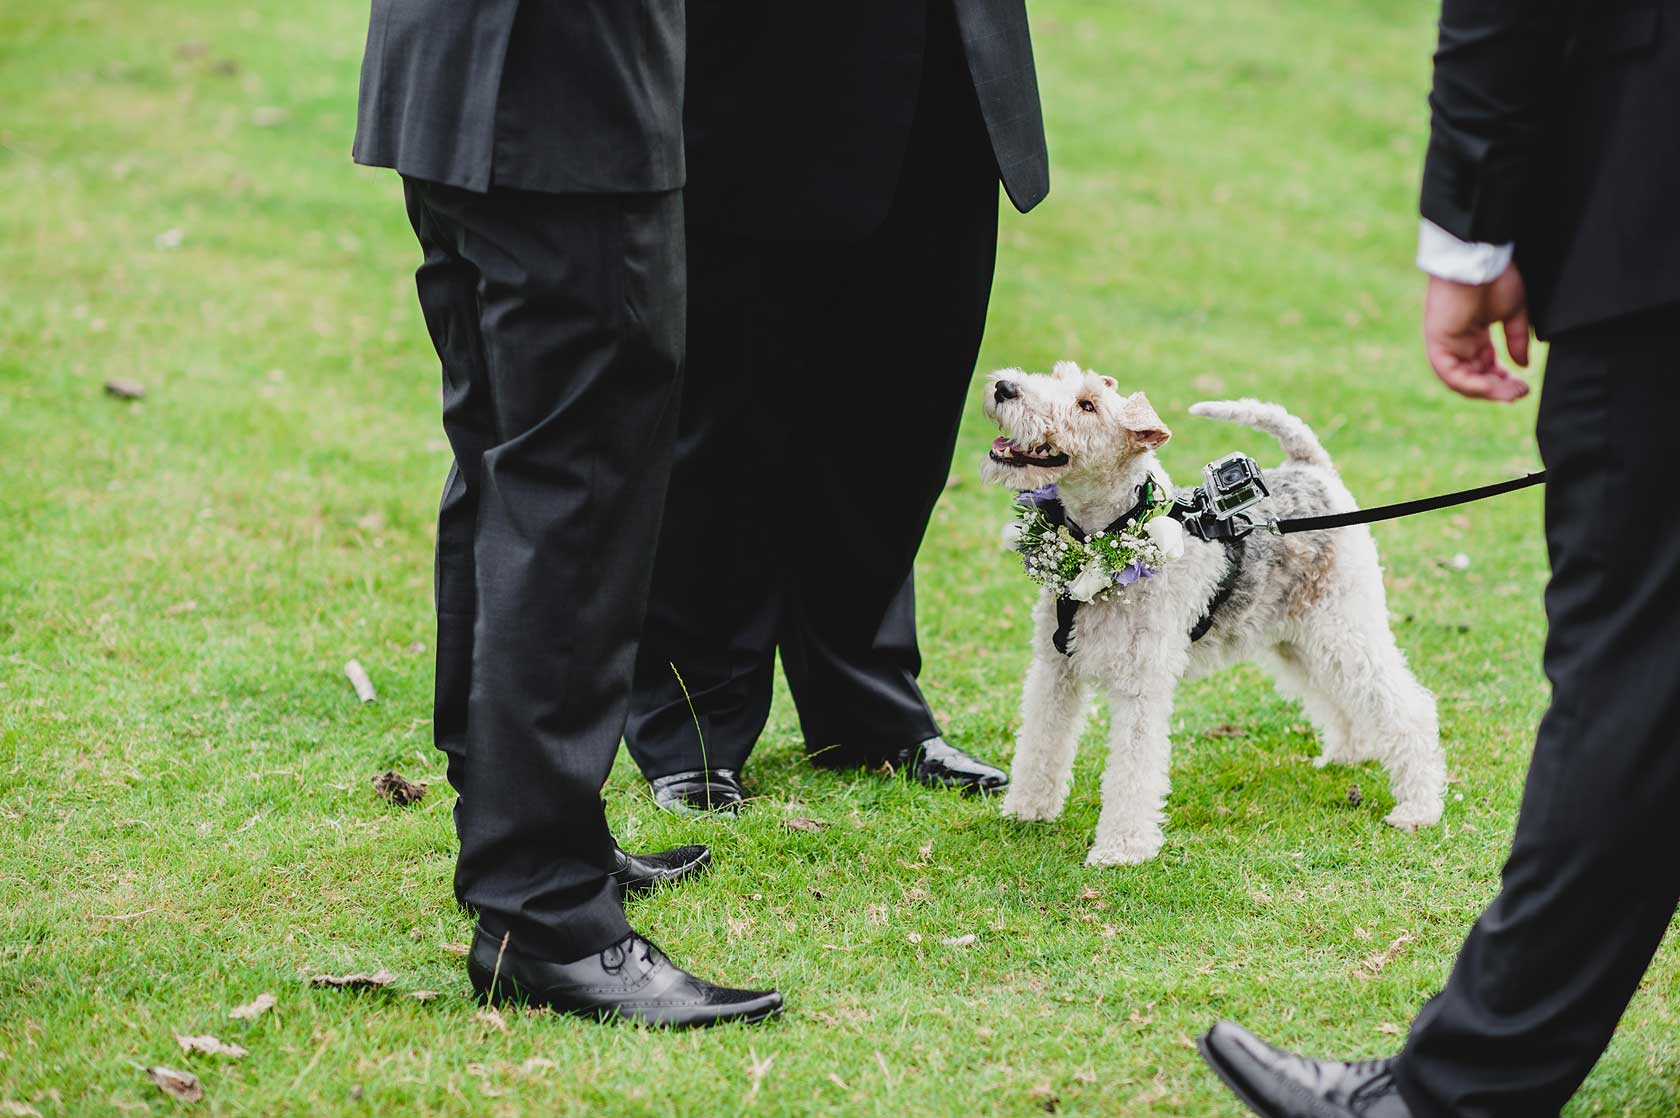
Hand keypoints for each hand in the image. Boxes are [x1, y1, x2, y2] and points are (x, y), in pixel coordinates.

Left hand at [1422, 264, 1531, 401]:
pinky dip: (1472, 384)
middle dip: (1497, 389)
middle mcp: (1458, 343)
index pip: (1484, 368)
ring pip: (1462, 381)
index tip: (1522, 385)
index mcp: (1473, 336)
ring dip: (1487, 391)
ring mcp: (1446, 343)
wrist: (1479, 259)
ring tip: (1511, 393)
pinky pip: (1451, 374)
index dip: (1503, 380)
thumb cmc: (1496, 278)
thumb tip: (1523, 366)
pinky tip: (1492, 386)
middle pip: (1473, 378)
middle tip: (1520, 392)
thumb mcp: (1514, 313)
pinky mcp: (1437, 343)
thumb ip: (1516, 340)